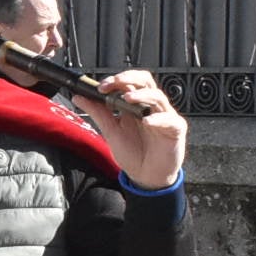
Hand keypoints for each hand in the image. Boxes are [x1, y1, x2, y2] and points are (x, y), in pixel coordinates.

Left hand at [87, 70, 186, 191]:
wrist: (146, 177)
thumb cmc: (133, 154)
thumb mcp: (111, 132)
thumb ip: (98, 113)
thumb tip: (79, 97)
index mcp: (135, 105)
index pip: (129, 82)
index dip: (116, 80)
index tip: (101, 87)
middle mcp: (150, 107)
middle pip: (145, 81)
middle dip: (129, 78)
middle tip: (114, 84)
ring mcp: (164, 116)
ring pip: (157, 96)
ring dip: (141, 95)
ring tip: (127, 98)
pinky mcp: (176, 129)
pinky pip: (169, 119)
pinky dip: (158, 119)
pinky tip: (147, 122)